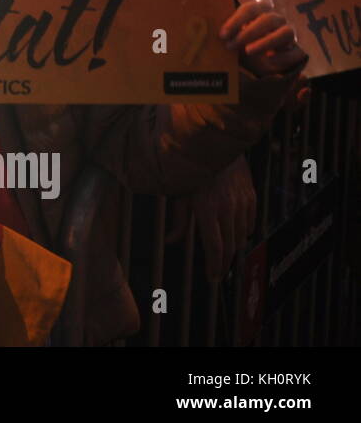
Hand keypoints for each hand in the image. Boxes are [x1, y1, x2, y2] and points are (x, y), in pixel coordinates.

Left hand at [167, 156, 255, 281]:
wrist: (215, 144)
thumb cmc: (192, 170)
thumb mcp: (179, 194)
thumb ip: (178, 220)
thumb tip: (171, 241)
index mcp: (207, 209)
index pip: (215, 246)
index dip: (215, 266)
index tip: (212, 278)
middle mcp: (227, 208)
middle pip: (230, 245)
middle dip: (224, 262)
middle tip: (218, 271)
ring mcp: (242, 202)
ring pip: (241, 236)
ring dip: (233, 247)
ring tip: (225, 254)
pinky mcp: (251, 196)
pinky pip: (250, 222)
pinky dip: (244, 232)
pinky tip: (236, 234)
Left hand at [218, 0, 307, 77]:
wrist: (263, 60)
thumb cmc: (243, 43)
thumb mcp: (233, 37)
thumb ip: (225, 34)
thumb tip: (208, 36)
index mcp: (259, 11)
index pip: (249, 8)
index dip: (236, 20)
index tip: (222, 35)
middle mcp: (276, 19)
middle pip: (267, 19)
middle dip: (248, 32)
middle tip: (231, 46)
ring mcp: (289, 33)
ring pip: (285, 33)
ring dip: (265, 42)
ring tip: (249, 51)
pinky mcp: (297, 49)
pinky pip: (296, 51)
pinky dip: (283, 56)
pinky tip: (269, 61)